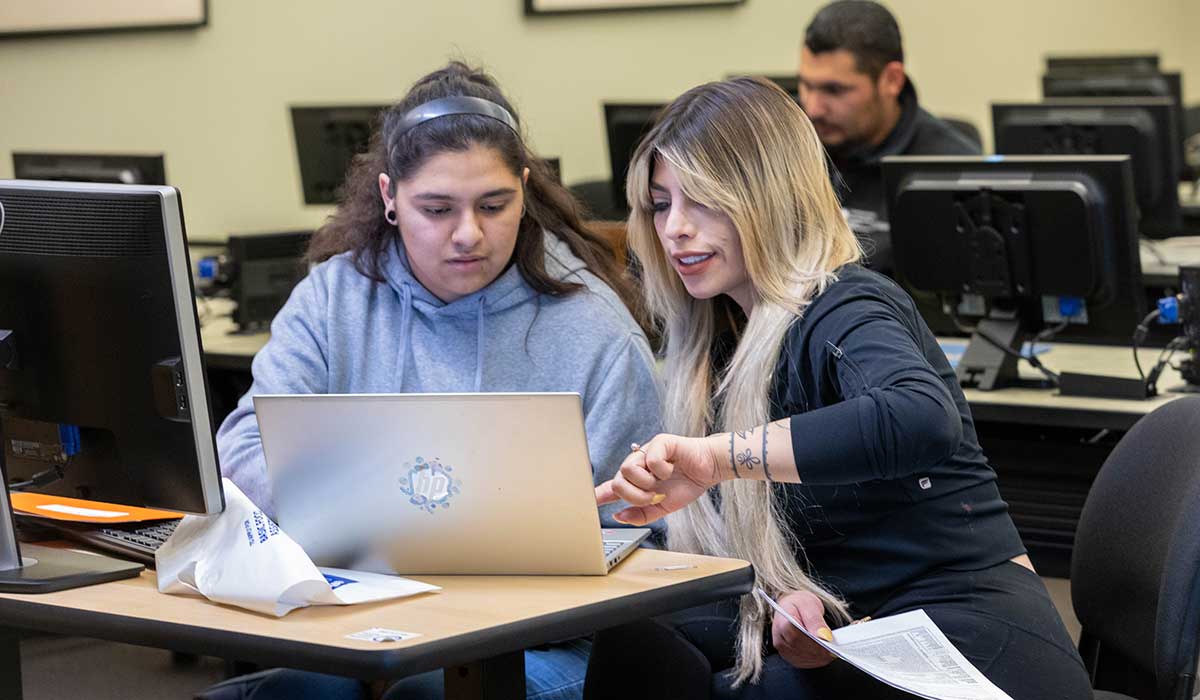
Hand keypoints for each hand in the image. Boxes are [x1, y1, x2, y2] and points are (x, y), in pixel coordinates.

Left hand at [594, 433, 723, 525]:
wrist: (710, 469)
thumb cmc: (687, 483)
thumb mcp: (664, 507)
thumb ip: (642, 514)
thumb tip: (619, 516)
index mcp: (638, 481)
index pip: (613, 488)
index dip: (598, 494)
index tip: (587, 501)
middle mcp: (638, 465)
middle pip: (618, 482)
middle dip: (635, 496)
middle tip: (653, 497)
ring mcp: (646, 452)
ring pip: (628, 470)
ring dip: (647, 484)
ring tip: (661, 483)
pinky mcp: (659, 442)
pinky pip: (650, 459)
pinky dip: (662, 470)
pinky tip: (671, 468)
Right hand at [770, 590, 834, 668]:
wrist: (793, 607)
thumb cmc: (800, 604)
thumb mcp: (809, 604)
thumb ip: (815, 620)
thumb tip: (824, 637)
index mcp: (781, 621)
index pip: (795, 635)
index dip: (812, 641)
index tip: (827, 642)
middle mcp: (779, 637)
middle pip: (799, 648)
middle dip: (818, 650)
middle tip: (833, 649)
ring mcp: (783, 649)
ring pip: (802, 658)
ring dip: (818, 657)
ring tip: (831, 651)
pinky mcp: (789, 656)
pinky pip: (803, 663)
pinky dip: (816, 660)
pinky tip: (823, 655)